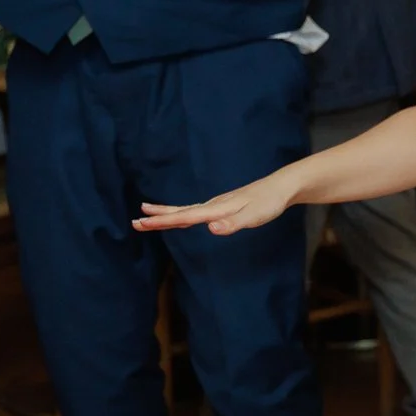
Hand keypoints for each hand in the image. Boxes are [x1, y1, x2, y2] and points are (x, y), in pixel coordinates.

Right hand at [133, 172, 298, 234]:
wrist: (280, 187)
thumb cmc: (268, 203)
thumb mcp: (254, 216)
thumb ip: (233, 224)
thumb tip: (211, 229)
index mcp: (217, 209)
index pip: (185, 216)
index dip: (163, 221)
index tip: (141, 223)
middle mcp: (213, 205)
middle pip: (180, 212)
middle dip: (157, 218)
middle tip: (135, 222)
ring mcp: (216, 204)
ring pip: (185, 210)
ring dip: (165, 214)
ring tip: (146, 214)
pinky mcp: (222, 206)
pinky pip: (195, 210)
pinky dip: (181, 213)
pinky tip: (179, 216)